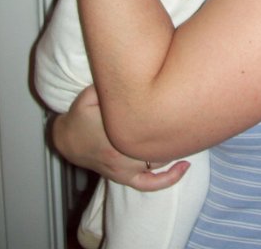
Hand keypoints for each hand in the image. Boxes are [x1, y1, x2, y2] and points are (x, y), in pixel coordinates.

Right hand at [52, 86, 189, 191]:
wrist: (66, 140)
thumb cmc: (81, 114)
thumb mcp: (91, 93)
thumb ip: (109, 86)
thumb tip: (130, 74)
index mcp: (117, 132)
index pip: (152, 125)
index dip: (171, 116)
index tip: (185, 104)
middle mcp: (123, 153)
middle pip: (159, 145)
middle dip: (177, 133)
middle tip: (194, 116)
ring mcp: (125, 169)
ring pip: (159, 162)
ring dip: (175, 149)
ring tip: (192, 132)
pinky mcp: (124, 178)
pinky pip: (149, 185)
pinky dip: (168, 179)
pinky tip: (184, 167)